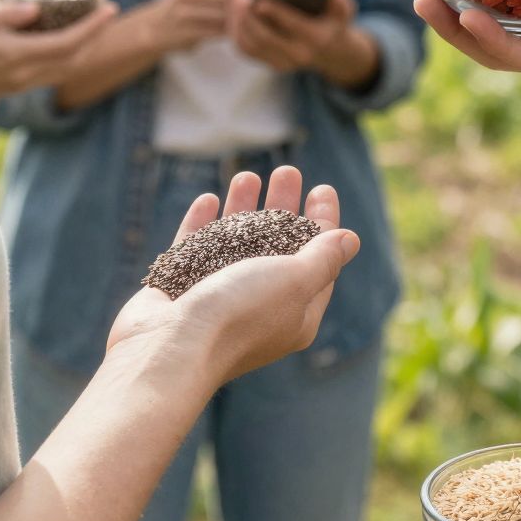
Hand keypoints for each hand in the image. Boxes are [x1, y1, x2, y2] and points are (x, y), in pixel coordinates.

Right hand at [0, 0, 117, 104]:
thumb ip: (4, 13)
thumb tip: (34, 8)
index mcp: (16, 56)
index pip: (67, 44)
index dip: (93, 28)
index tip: (111, 9)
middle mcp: (24, 74)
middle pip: (74, 60)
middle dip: (96, 37)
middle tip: (109, 12)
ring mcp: (21, 83)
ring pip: (66, 69)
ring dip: (85, 48)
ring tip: (95, 24)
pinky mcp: (16, 84)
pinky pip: (53, 71)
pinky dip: (69, 55)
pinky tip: (69, 37)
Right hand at [106, 165, 357, 383]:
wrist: (170, 348)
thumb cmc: (240, 313)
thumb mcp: (295, 281)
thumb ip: (322, 258)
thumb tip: (350, 240)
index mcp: (295, 313)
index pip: (318, 262)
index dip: (323, 224)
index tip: (322, 189)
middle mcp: (258, 307)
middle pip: (277, 248)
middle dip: (283, 207)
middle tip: (287, 173)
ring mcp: (217, 299)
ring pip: (234, 245)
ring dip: (243, 209)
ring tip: (247, 176)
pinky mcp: (180, 290)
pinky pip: (194, 250)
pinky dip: (202, 225)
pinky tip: (208, 200)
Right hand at [153, 0, 255, 52]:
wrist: (157, 28)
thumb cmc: (190, 3)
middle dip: (246, 2)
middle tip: (261, 7)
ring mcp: (182, 12)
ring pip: (223, 16)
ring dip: (240, 19)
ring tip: (255, 20)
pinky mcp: (185, 32)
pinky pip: (216, 32)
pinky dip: (231, 32)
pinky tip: (240, 32)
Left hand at [227, 0, 368, 78]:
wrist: (329, 50)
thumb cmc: (332, 21)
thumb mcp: (343, 10)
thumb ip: (340, 1)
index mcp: (316, 39)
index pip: (294, 25)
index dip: (276, 12)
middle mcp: (298, 55)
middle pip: (265, 38)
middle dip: (249, 18)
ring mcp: (282, 63)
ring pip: (251, 45)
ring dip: (238, 24)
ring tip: (232, 2)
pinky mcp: (269, 63)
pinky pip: (245, 50)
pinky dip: (235, 32)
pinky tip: (231, 14)